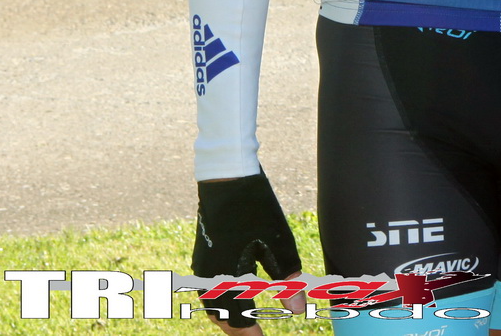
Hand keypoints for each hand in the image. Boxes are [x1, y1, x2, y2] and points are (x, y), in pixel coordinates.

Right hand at [193, 174, 304, 333]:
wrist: (226, 179)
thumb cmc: (255, 209)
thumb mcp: (278, 244)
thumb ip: (287, 279)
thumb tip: (297, 310)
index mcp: (227, 277)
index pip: (237, 318)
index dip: (250, 333)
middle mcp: (209, 276)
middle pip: (219, 315)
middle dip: (236, 328)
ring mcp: (203, 266)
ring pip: (211, 304)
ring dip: (227, 316)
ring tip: (245, 323)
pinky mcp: (204, 255)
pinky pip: (209, 289)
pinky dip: (221, 301)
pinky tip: (235, 297)